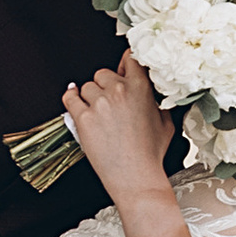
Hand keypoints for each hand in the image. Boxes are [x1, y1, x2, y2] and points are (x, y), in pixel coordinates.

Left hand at [61, 55, 177, 207]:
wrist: (135, 177)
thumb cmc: (150, 153)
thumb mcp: (165, 120)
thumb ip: (157, 98)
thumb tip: (151, 89)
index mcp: (140, 88)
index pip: (130, 59)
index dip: (125, 62)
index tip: (122, 66)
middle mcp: (118, 91)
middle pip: (103, 73)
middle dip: (105, 85)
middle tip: (111, 103)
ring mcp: (99, 104)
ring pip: (86, 86)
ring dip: (90, 96)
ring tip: (98, 113)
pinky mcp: (83, 118)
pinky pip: (70, 98)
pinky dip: (71, 98)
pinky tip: (74, 98)